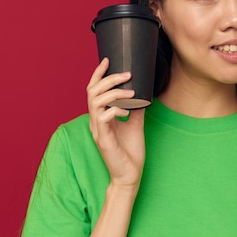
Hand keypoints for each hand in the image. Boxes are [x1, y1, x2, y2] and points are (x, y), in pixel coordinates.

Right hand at [86, 58, 145, 189]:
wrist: (130, 175)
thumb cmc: (130, 152)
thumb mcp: (135, 125)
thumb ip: (136, 109)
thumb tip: (144, 93)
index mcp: (101, 116)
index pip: (94, 90)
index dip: (98, 74)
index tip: (107, 60)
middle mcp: (96, 121)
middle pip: (92, 92)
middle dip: (108, 79)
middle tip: (126, 74)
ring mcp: (98, 130)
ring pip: (95, 102)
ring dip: (113, 93)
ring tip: (130, 93)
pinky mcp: (103, 140)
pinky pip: (103, 119)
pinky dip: (115, 110)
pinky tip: (127, 111)